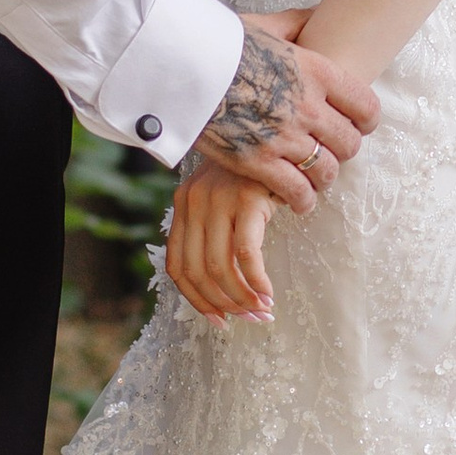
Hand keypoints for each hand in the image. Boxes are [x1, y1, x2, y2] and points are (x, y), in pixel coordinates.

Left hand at [166, 165, 277, 321]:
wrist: (277, 133)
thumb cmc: (256, 172)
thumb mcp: (223, 197)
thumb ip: (213, 229)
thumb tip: (220, 283)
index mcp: (183, 205)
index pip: (178, 267)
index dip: (197, 301)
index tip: (219, 321)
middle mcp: (195, 203)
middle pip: (198, 272)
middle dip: (223, 305)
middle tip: (250, 320)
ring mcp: (219, 200)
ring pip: (221, 268)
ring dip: (242, 298)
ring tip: (262, 311)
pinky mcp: (248, 199)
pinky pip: (247, 254)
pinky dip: (256, 281)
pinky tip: (269, 293)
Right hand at [200, 10, 377, 210]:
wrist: (182, 66)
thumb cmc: (219, 43)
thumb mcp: (265, 25)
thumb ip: (297, 23)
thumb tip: (318, 13)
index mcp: (317, 72)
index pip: (366, 106)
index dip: (365, 121)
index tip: (358, 126)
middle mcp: (308, 107)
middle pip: (349, 143)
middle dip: (342, 150)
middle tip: (331, 152)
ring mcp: (285, 137)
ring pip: (327, 171)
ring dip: (324, 177)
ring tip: (315, 178)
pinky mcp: (259, 162)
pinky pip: (296, 191)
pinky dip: (302, 200)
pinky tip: (300, 200)